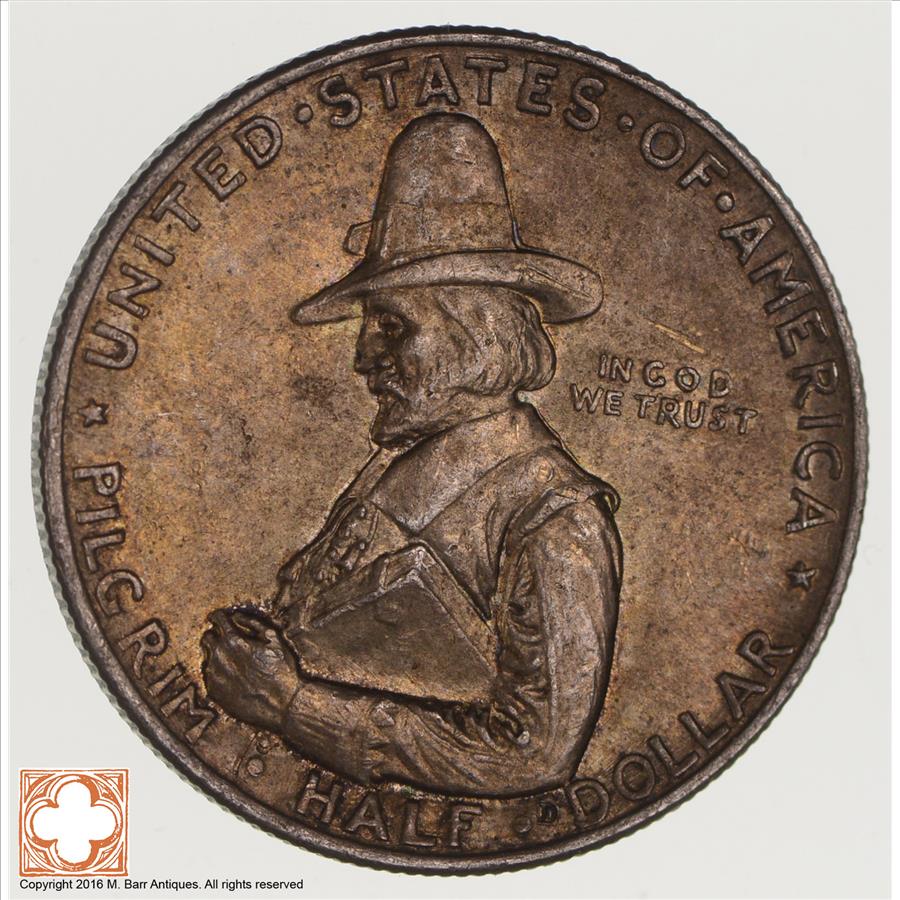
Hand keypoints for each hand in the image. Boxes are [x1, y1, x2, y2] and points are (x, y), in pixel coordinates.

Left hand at [201, 607, 301, 732]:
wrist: (283, 704)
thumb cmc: (282, 669)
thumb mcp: (274, 638)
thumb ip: (252, 622)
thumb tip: (236, 616)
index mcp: (233, 640)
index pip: (216, 619)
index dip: (220, 616)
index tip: (223, 619)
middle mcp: (218, 656)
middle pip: (207, 637)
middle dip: (216, 636)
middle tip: (230, 642)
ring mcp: (214, 675)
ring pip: (208, 657)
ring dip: (218, 656)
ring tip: (238, 663)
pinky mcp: (213, 692)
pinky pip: (210, 676)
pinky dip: (219, 673)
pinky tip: (236, 678)